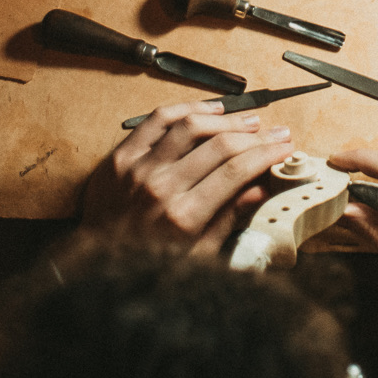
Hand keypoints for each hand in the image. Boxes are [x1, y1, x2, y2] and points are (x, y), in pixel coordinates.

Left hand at [83, 102, 292, 256]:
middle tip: (277, 133)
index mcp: (183, 217)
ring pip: (191, 127)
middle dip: (256, 136)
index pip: (237, 172)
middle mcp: (161, 188)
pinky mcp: (120, 156)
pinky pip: (157, 120)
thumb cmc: (147, 264)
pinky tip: (208, 110)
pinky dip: (186, 110)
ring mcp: (138, 168)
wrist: (92, 267)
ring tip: (249, 119)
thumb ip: (227, 218)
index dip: (267, 155)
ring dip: (226, 119)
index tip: (285, 149)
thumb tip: (260, 189)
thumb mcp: (195, 256)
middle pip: (220, 146)